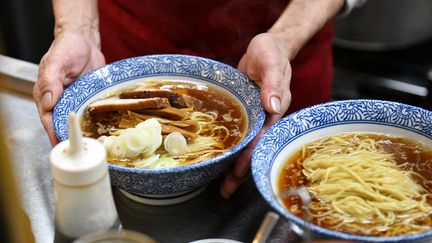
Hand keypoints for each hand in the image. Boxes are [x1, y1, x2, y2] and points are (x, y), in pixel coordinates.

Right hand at [33, 31, 104, 144]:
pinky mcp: (87, 98)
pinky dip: (94, 121)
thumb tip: (47, 102)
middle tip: (81, 150)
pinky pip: (89, 113)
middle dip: (70, 137)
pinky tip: (102, 130)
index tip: (63, 144)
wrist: (84, 41)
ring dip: (83, 132)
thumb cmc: (67, 48)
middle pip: (62, 124)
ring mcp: (75, 100)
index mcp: (46, 94)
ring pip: (76, 121)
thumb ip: (51, 81)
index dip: (55, 133)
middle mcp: (60, 100)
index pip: (48, 119)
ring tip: (92, 145)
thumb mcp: (57, 62)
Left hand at [220, 32, 292, 198]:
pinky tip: (220, 158)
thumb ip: (273, 82)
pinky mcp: (246, 112)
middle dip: (242, 168)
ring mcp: (256, 116)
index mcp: (276, 108)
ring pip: (246, 144)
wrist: (268, 47)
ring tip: (223, 185)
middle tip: (227, 189)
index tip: (240, 170)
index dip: (251, 153)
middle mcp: (267, 116)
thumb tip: (272, 105)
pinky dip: (231, 146)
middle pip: (255, 147)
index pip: (263, 136)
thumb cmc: (271, 52)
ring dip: (235, 164)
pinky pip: (239, 133)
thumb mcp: (271, 61)